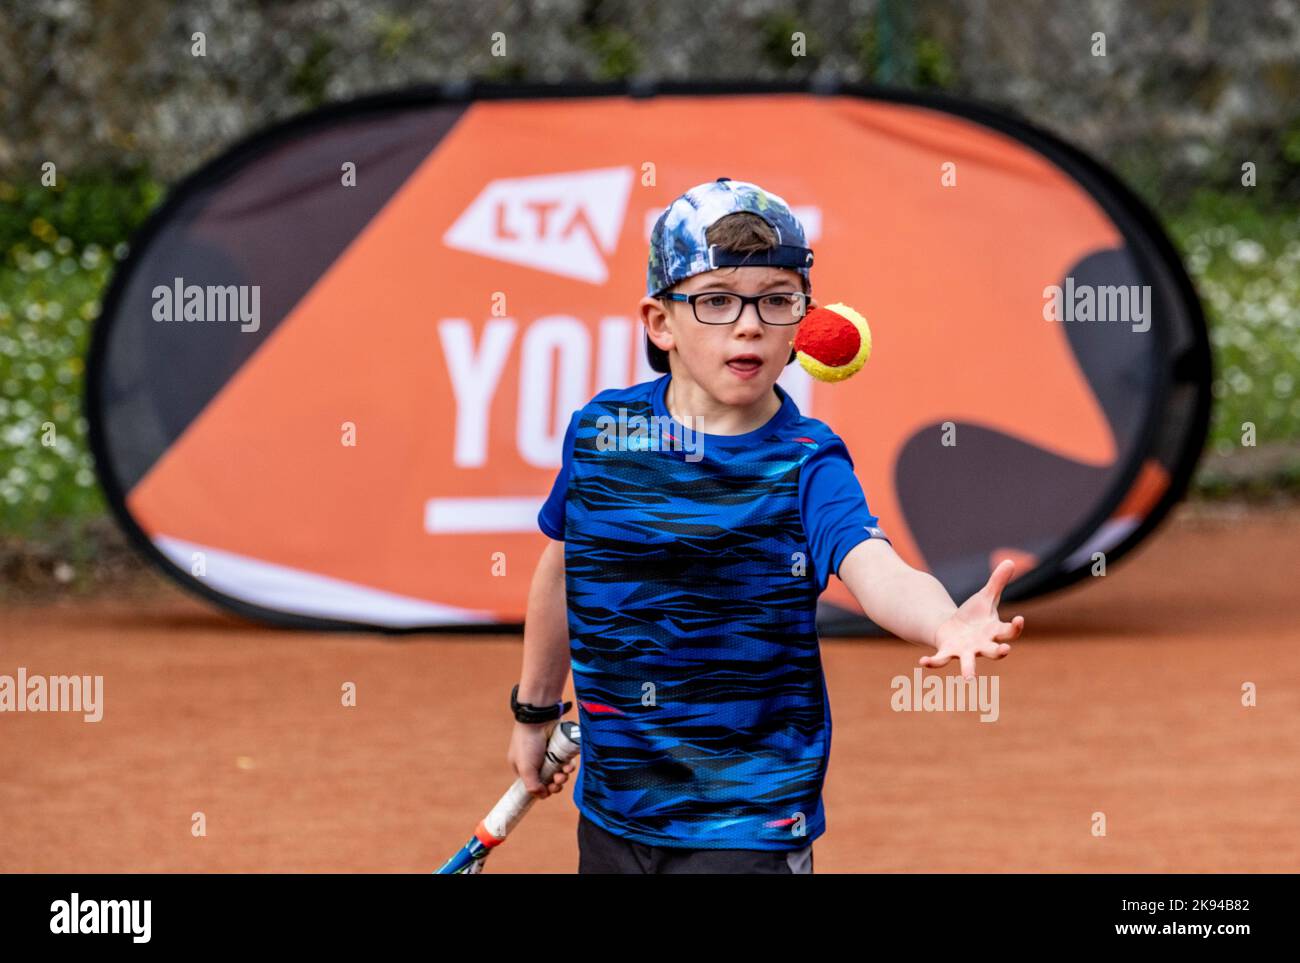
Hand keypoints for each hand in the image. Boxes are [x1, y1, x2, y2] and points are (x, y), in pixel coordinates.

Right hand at [508, 721, 576, 800]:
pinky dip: (569, 766)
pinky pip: (566, 762)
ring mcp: (549, 755)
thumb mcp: (525, 769)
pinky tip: (569, 765)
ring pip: (559, 772)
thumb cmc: (528, 743)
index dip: (543, 790)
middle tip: (558, 781)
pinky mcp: (560, 749)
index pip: (535, 785)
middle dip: (555, 784)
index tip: (549, 790)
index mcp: (523, 768)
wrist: (539, 719)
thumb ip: (532, 786)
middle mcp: (536, 763)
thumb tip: (543, 795)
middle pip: (549, 781)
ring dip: (563, 776)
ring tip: (564, 772)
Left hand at [920, 559, 1023, 678]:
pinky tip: (922, 662)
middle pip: (994, 651)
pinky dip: (932, 662)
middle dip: (999, 652)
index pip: (1010, 631)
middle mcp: (983, 645)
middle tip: (1004, 650)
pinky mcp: (948, 653)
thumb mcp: (986, 596)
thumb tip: (1011, 561)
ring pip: (969, 663)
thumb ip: (997, 582)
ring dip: (968, 670)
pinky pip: (941, 660)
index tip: (1020, 619)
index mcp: (994, 631)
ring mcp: (966, 651)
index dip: (1016, 627)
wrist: (955, 628)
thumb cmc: (975, 614)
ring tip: (968, 679)